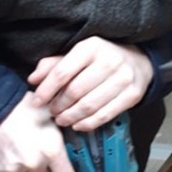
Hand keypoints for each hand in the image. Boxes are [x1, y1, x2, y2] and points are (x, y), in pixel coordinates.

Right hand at [0, 92, 78, 171]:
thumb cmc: (20, 106)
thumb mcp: (50, 113)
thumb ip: (63, 129)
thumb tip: (72, 134)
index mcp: (52, 150)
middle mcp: (34, 163)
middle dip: (44, 169)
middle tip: (40, 152)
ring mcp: (15, 168)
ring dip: (27, 166)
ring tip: (23, 146)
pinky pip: (10, 170)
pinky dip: (11, 162)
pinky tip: (10, 146)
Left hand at [27, 37, 153, 130]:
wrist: (138, 61)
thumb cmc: (101, 58)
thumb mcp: (77, 54)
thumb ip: (53, 65)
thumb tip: (33, 80)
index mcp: (91, 47)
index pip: (62, 72)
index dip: (46, 90)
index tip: (37, 101)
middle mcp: (109, 60)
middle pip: (75, 91)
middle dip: (59, 106)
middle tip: (52, 112)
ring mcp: (123, 78)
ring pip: (89, 106)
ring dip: (71, 117)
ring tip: (62, 120)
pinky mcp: (132, 94)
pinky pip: (105, 115)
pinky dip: (88, 124)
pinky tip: (78, 124)